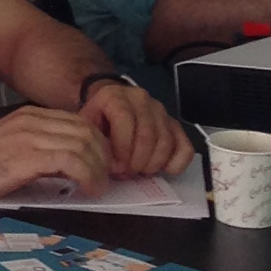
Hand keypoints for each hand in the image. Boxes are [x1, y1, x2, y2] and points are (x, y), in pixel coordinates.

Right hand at [0, 107, 111, 203]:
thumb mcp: (14, 146)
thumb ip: (41, 147)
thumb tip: (73, 165)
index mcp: (31, 116)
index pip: (81, 122)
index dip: (99, 146)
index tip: (100, 167)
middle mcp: (33, 121)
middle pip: (88, 132)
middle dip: (104, 157)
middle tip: (103, 179)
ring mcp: (30, 137)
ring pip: (84, 145)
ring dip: (98, 170)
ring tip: (96, 187)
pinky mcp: (26, 156)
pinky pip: (71, 161)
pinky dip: (87, 176)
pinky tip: (85, 189)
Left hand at [75, 79, 194, 177]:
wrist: (111, 106)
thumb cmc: (97, 120)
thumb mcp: (86, 126)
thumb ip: (92, 141)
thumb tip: (109, 164)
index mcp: (114, 96)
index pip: (124, 120)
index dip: (121, 149)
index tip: (116, 167)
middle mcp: (140, 99)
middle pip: (147, 134)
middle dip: (137, 162)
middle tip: (128, 174)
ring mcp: (161, 110)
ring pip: (166, 142)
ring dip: (153, 164)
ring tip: (139, 171)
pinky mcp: (175, 124)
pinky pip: (185, 147)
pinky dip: (177, 163)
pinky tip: (163, 169)